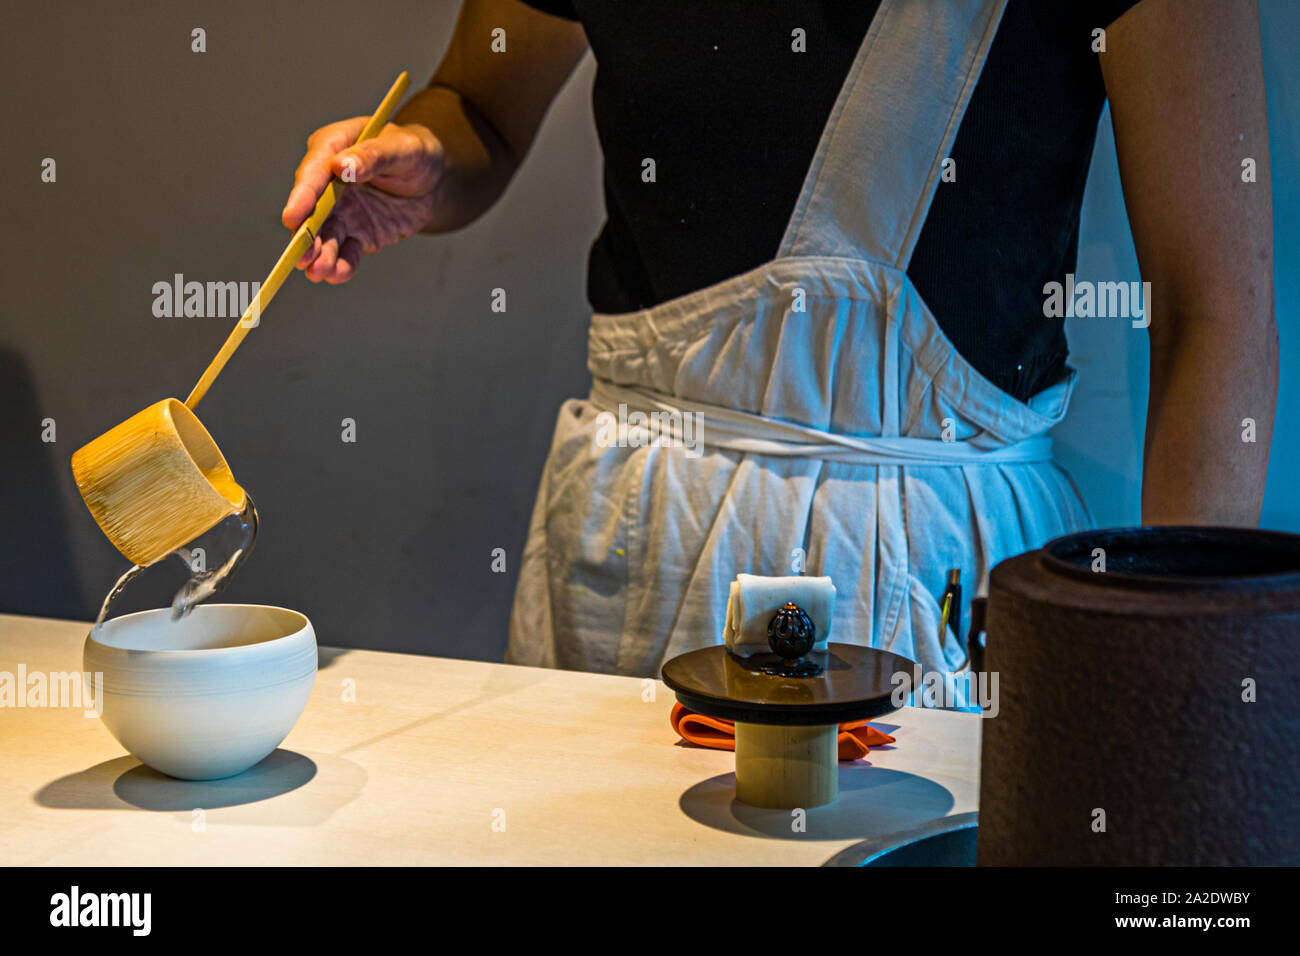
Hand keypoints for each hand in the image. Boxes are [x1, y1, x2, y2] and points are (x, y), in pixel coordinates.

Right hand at [281, 117, 443, 283]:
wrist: (433, 180)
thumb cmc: (414, 152)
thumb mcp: (402, 148)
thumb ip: (373, 156)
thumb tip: (341, 166)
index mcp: (332, 149)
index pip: (312, 174)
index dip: (301, 197)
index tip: (292, 218)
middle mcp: (328, 183)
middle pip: (311, 211)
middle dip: (305, 235)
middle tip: (301, 256)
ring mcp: (341, 212)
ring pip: (325, 237)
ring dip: (319, 256)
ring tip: (319, 273)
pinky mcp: (357, 234)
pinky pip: (347, 253)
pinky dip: (342, 265)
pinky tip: (336, 274)